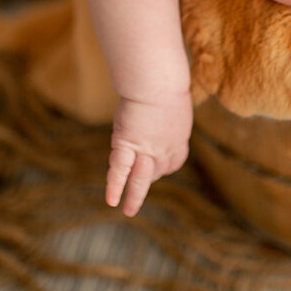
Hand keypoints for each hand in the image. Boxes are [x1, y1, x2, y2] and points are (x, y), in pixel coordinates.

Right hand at [106, 92, 191, 216]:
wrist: (157, 82)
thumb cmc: (165, 80)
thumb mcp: (174, 97)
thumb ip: (168, 107)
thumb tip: (164, 95)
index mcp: (179, 137)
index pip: (172, 162)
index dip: (163, 166)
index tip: (155, 166)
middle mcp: (166, 149)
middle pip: (157, 171)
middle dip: (148, 182)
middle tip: (142, 196)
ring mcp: (147, 150)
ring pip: (141, 179)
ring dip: (135, 196)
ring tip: (129, 211)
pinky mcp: (127, 144)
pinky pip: (120, 171)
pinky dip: (115, 186)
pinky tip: (111, 200)